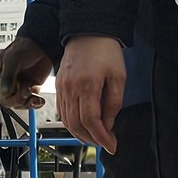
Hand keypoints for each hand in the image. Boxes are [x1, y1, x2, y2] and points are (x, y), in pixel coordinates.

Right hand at [0, 37, 52, 110]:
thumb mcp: (13, 59)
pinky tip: (39, 100)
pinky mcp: (29, 89)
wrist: (42, 46)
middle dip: (19, 98)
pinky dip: (35, 103)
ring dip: (28, 101)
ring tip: (33, 90)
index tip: (20, 85)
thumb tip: (5, 92)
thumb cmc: (25, 47)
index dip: (11, 93)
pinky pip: (29, 102)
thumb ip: (8, 76)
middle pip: (8, 101)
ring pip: (19, 104)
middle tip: (27, 89)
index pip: (0, 92)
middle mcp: (5, 82)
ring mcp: (17, 87)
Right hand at [55, 36, 124, 152]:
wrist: (88, 32)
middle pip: (76, 125)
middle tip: (105, 143)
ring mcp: (62, 88)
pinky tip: (82, 126)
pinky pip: (62, 112)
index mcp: (87, 86)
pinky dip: (71, 123)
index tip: (111, 145)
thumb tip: (108, 124)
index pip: (91, 121)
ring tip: (95, 138)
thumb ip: (114, 103)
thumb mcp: (118, 76)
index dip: (101, 138)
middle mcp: (70, 89)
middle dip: (91, 139)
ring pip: (67, 121)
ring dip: (80, 134)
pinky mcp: (59, 86)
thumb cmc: (105, 50)